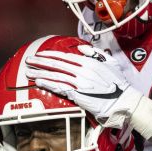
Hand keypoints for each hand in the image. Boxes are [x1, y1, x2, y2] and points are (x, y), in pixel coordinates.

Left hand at [24, 45, 142, 128]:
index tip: (40, 54)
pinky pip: (59, 88)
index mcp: (88, 62)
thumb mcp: (110, 63)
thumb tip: (81, 49)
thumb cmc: (118, 84)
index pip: (64, 56)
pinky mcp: (78, 94)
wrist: (123, 101)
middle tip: (28, 60)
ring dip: (40, 73)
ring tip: (28, 72)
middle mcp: (82, 70)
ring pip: (55, 75)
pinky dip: (48, 84)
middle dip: (40, 62)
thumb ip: (95, 53)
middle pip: (56, 64)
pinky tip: (39, 82)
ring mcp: (79, 82)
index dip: (50, 55)